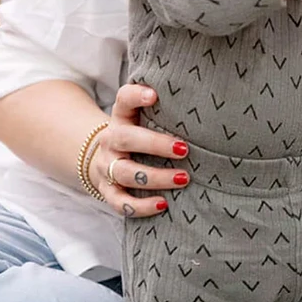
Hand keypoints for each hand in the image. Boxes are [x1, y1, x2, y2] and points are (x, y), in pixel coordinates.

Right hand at [88, 84, 188, 216]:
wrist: (103, 160)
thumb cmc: (136, 135)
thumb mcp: (142, 118)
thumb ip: (162, 109)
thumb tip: (199, 96)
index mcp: (121, 117)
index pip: (123, 100)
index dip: (136, 95)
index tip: (154, 95)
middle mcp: (111, 140)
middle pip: (126, 139)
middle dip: (156, 144)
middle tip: (184, 149)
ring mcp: (106, 167)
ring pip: (126, 173)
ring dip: (156, 178)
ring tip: (183, 179)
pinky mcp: (108, 191)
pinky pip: (120, 202)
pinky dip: (141, 206)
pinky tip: (163, 205)